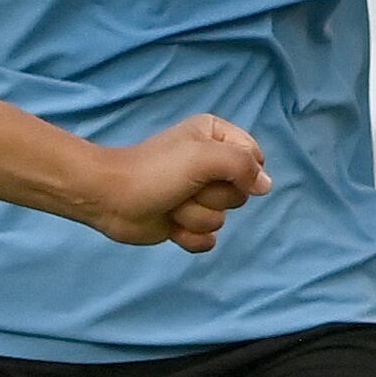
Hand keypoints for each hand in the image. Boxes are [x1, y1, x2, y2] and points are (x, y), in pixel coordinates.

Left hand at [86, 116, 269, 250]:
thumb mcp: (203, 157)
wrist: (110, 199)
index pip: (255, 157)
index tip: (212, 169)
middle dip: (210, 196)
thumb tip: (265, 187)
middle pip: (239, 193)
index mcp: (215, 137)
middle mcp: (210, 165)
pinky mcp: (186, 222)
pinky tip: (169, 225)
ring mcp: (198, 196)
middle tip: (184, 188)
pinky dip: (188, 236)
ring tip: (170, 204)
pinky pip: (208, 239)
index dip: (240, 170)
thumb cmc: (155, 171)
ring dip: (193, 216)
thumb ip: (243, 165)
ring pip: (221, 219)